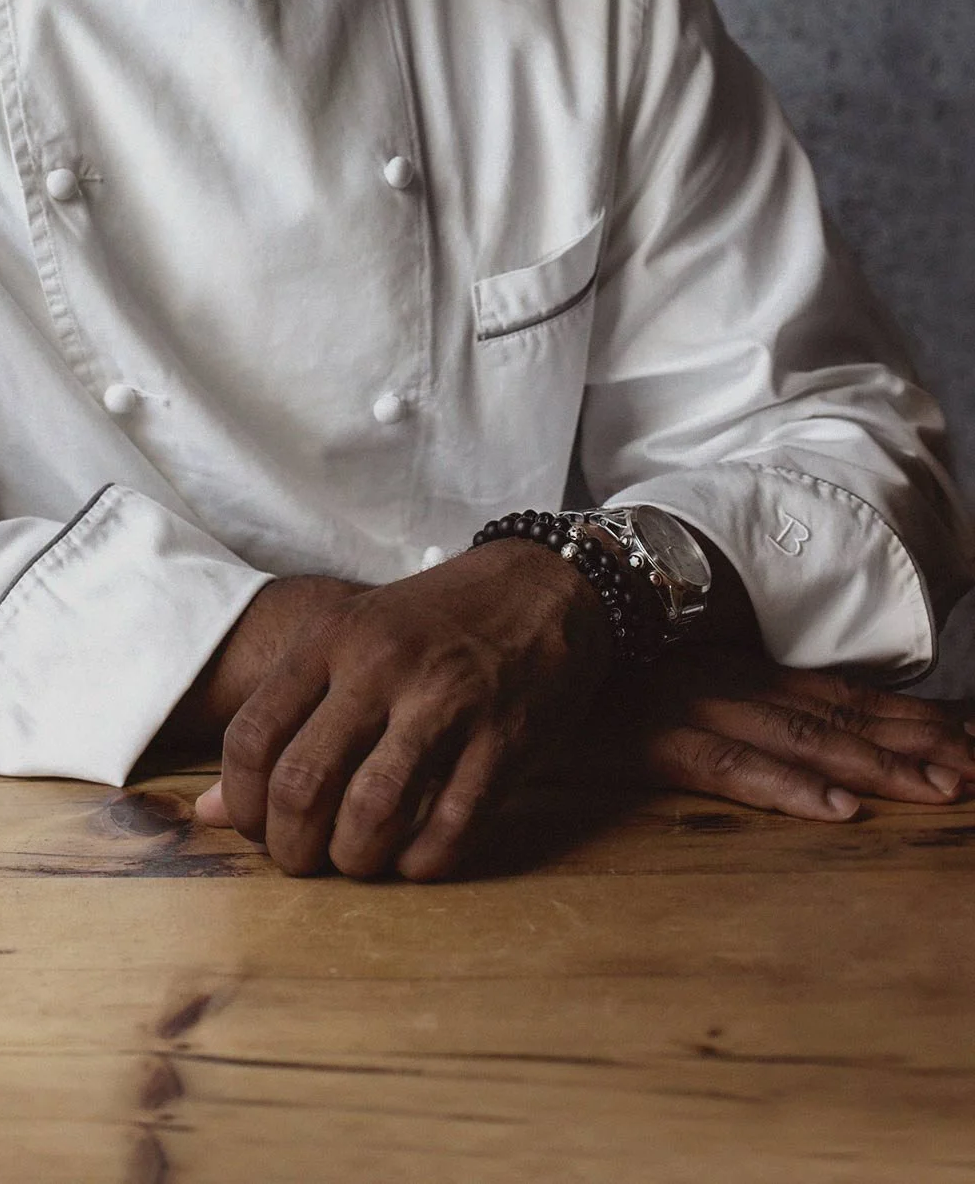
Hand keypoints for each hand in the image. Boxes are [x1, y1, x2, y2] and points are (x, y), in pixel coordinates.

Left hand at [193, 540, 611, 879]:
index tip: (253, 826)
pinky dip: (421, 863)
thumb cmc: (429, 622)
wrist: (540, 587)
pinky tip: (414, 860)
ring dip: (354, 860)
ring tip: (355, 860)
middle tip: (301, 859)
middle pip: (303, 784)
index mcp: (331, 637)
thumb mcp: (346, 641)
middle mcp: (381, 666)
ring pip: (371, 813)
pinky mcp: (503, 740)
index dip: (241, 802)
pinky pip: (450, 828)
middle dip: (290, 847)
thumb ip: (281, 716)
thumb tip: (210, 810)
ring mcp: (446, 703)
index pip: (252, 736)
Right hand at [613, 648, 974, 818]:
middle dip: (917, 745)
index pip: (841, 697)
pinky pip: (732, 767)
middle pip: (841, 718)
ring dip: (876, 767)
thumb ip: (716, 702)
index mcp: (737, 672)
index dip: (908, 720)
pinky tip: (835, 810)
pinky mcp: (654, 739)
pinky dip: (787, 788)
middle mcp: (729, 683)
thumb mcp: (662, 678)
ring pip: (805, 741)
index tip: (969, 741)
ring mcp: (695, 707)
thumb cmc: (584, 668)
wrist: (512, 629)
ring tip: (938, 792)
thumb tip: (776, 730)